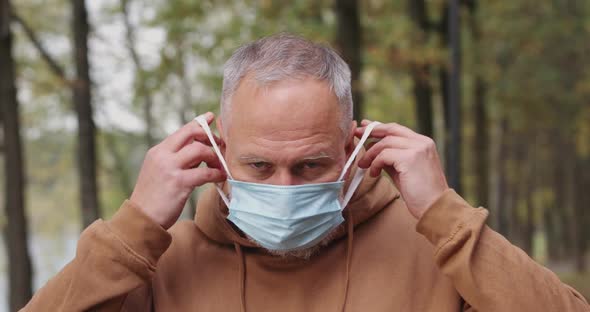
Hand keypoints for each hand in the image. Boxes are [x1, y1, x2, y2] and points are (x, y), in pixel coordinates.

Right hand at [130, 112, 225, 228]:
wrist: (141, 219)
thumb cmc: (154, 198)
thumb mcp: (159, 172)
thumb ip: (175, 159)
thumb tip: (199, 151)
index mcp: (158, 151)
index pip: (182, 130)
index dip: (199, 123)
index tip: (211, 117)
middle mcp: (162, 155)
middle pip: (191, 133)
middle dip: (209, 136)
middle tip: (220, 146)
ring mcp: (170, 168)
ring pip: (199, 150)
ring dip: (214, 156)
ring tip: (219, 166)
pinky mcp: (179, 183)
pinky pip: (204, 172)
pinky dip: (216, 173)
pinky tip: (219, 177)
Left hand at [356, 120, 448, 218]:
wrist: (435, 208)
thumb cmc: (419, 193)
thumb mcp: (404, 170)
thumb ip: (392, 158)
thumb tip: (373, 150)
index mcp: (423, 143)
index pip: (397, 129)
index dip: (379, 127)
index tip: (365, 127)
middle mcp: (422, 142)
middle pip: (390, 130)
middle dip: (371, 131)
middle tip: (356, 135)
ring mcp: (417, 148)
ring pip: (385, 143)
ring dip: (371, 154)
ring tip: (364, 165)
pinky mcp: (410, 158)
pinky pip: (384, 155)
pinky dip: (375, 163)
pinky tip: (374, 173)